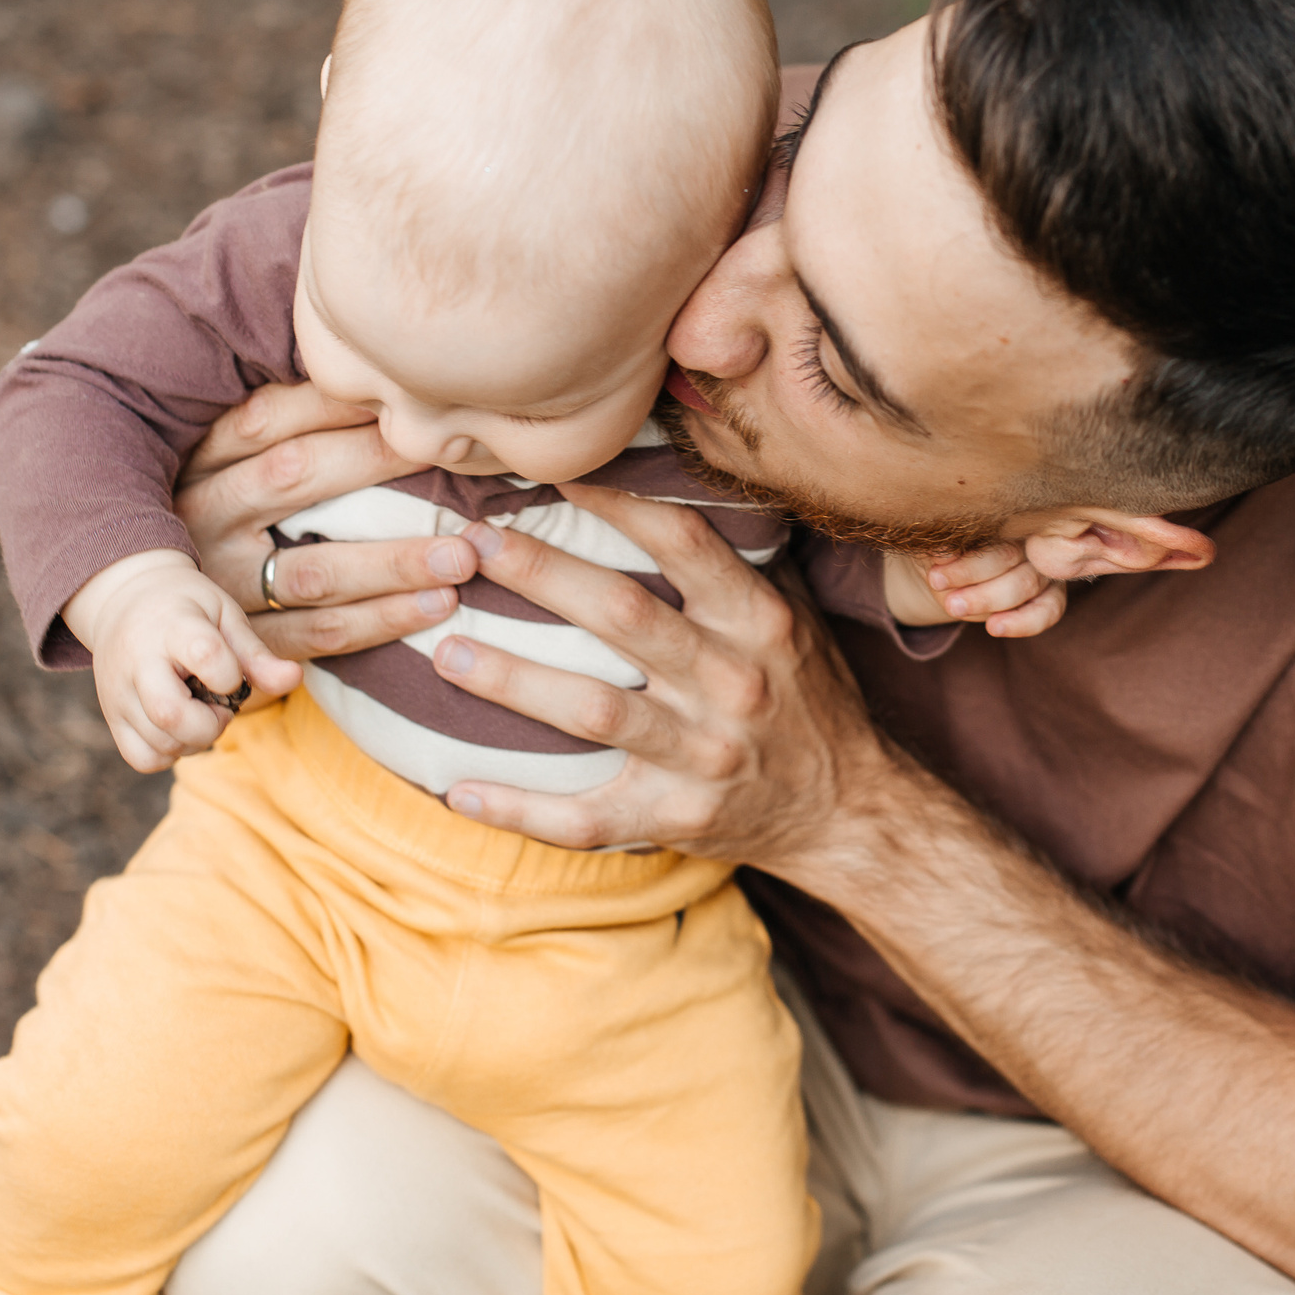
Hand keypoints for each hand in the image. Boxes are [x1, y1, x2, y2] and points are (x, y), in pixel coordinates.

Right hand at [63, 550, 301, 771]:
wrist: (126, 599)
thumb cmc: (188, 609)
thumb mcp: (225, 617)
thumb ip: (257, 654)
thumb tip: (293, 679)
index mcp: (173, 626)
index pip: (205, 656)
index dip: (230, 675)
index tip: (231, 674)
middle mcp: (137, 661)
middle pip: (171, 714)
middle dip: (211, 725)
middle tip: (219, 707)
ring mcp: (118, 692)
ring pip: (159, 743)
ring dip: (195, 741)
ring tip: (200, 712)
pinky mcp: (112, 717)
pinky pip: (142, 758)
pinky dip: (169, 754)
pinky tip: (179, 729)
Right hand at [173, 382, 477, 659]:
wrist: (154, 621)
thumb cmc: (213, 516)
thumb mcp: (219, 464)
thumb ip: (276, 424)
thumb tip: (360, 369)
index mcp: (196, 463)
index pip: (265, 418)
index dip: (334, 399)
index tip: (405, 387)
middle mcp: (203, 519)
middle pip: (294, 478)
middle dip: (377, 460)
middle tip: (453, 451)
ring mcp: (221, 586)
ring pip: (315, 570)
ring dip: (394, 562)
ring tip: (463, 555)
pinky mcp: (245, 643)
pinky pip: (319, 634)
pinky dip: (382, 620)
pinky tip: (439, 606)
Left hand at [420, 485, 906, 871]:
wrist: (849, 810)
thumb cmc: (808, 697)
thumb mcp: (793, 617)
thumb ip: (735, 559)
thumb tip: (670, 475)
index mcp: (759, 623)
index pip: (682, 542)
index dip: (615, 502)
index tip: (551, 475)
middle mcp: (733, 684)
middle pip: (621, 616)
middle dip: (539, 573)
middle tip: (471, 541)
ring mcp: (702, 757)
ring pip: (592, 712)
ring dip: (512, 680)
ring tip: (445, 650)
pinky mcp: (674, 819)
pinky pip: (584, 819)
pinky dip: (518, 808)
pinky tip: (457, 790)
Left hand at [883, 543, 1066, 636]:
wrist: (948, 575)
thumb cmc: (945, 552)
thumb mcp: (936, 545)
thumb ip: (943, 547)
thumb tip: (943, 552)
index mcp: (1005, 514)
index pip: (992, 530)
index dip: (965, 555)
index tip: (935, 570)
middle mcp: (1031, 536)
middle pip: (1009, 556)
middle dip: (970, 576)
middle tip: (940, 588)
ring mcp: (1045, 565)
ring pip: (1026, 584)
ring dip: (987, 599)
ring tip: (953, 607)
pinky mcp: (1053, 594)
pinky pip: (1048, 611)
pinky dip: (1022, 623)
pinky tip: (994, 628)